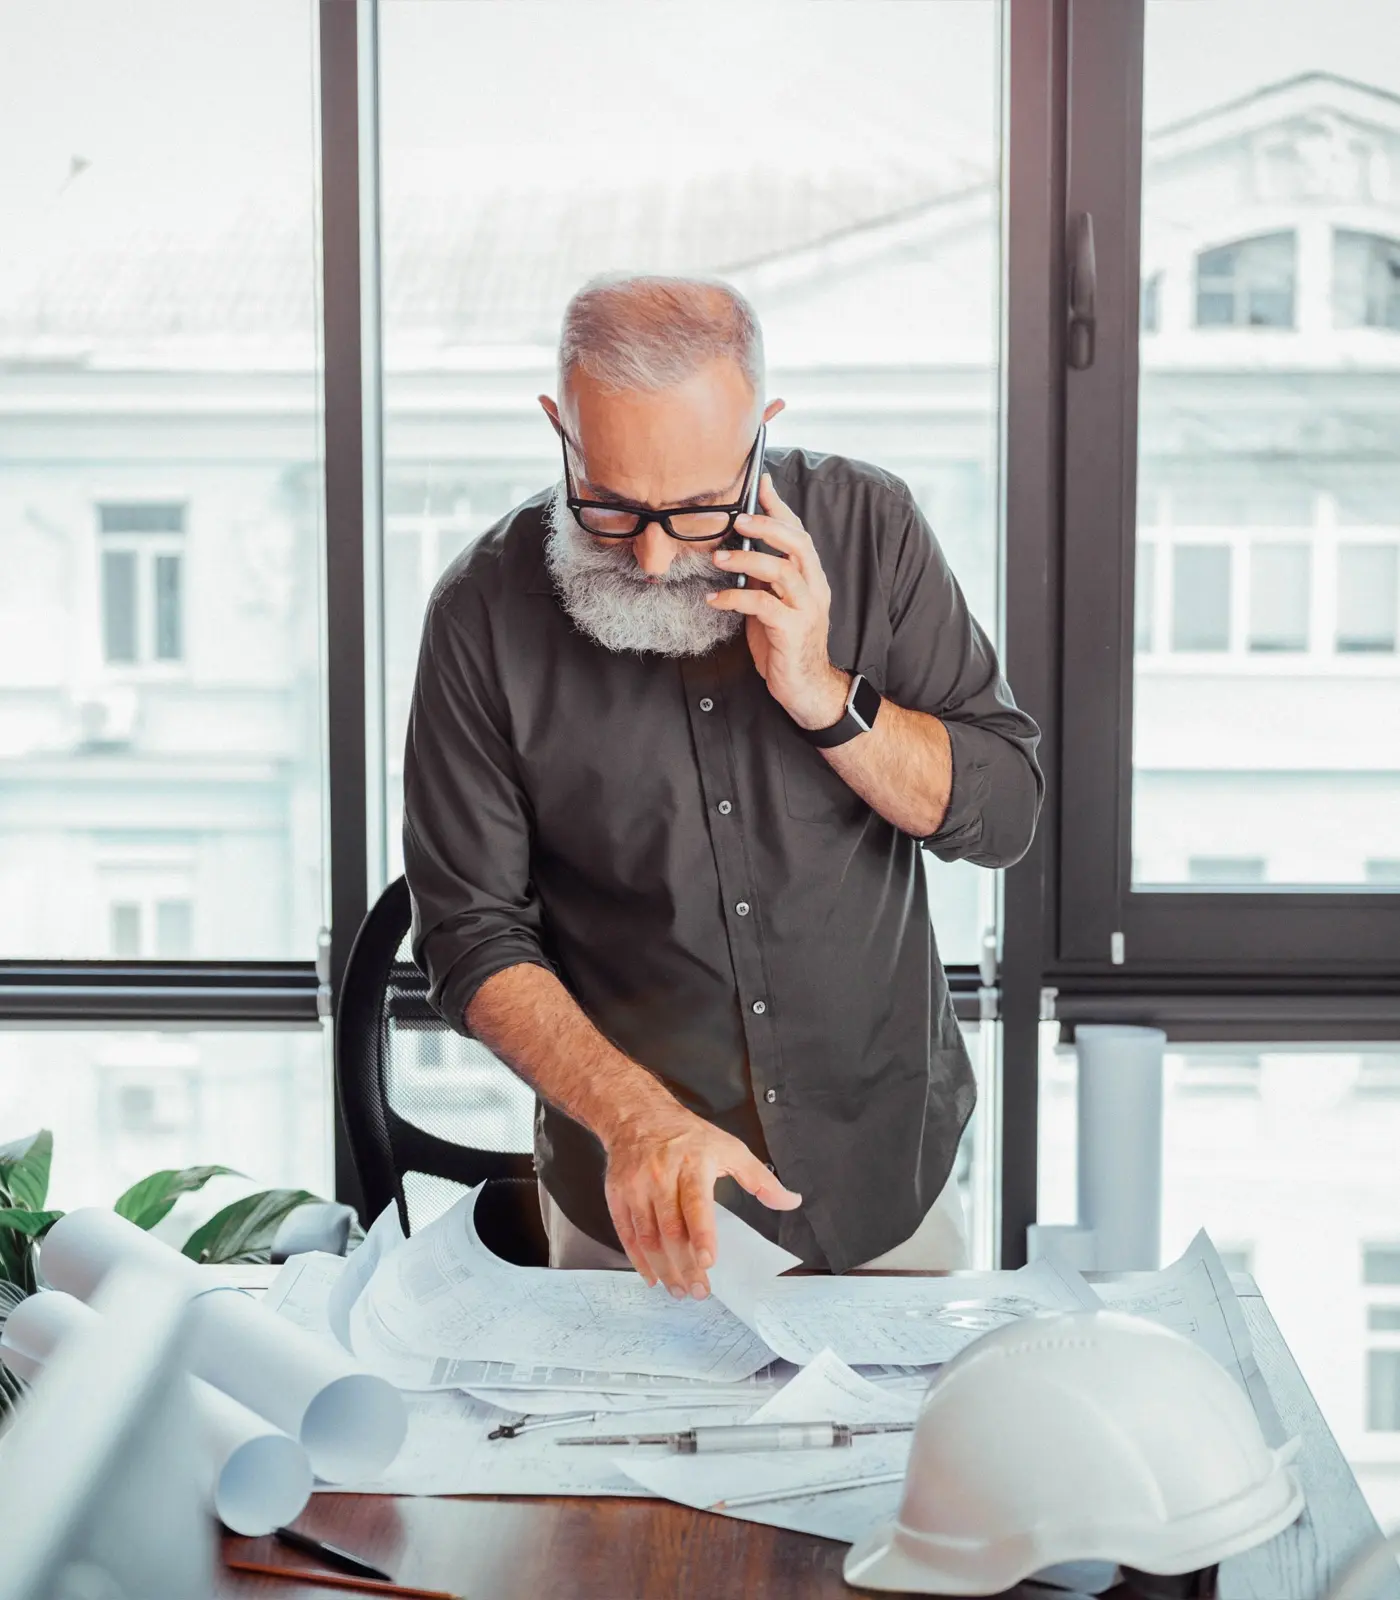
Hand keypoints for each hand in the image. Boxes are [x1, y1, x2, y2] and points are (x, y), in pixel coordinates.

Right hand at [600, 1091, 801, 1298]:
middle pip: (671, 1229)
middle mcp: (661, 1176)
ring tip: (679, 1290)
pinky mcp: (617, 1195)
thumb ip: (760, 1178)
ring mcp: (636, 1187)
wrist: (638, 1116)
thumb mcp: (729, 1148)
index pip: (696, 1203)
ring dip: (664, 1269)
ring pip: (648, 1237)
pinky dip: (638, 1260)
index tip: (708, 1261)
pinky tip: (652, 1276)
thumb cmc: (688, 1136)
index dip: (701, 1235)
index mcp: (692, 1164)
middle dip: (685, 1265)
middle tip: (699, 1291)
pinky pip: (627, 1234)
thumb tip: (791, 1201)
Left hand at [706, 474, 848, 729]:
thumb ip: (764, 578)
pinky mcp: (791, 631)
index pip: (799, 534)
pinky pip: (762, 605)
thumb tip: (738, 549)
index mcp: (812, 578)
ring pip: (781, 570)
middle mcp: (815, 589)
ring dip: (747, 559)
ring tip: (718, 558)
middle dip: (768, 526)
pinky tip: (715, 599)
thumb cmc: (785, 644)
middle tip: (738, 519)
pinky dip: (735, 598)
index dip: (780, 508)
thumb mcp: (774, 604)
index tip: (761, 484)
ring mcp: (806, 609)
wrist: (806, 688)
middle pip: (797, 544)